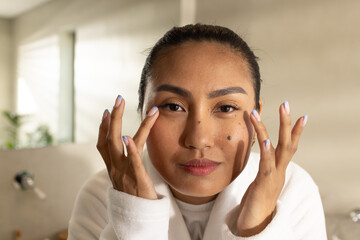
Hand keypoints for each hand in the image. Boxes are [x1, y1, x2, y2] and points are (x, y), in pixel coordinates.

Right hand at [96, 95, 158, 199]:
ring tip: (124, 106)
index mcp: (112, 166)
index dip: (103, 127)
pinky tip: (129, 136)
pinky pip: (132, 162)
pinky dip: (130, 149)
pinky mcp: (136, 179)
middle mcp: (115, 167)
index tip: (106, 111)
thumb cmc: (135, 193)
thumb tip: (130, 144)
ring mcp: (124, 173)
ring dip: (120, 124)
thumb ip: (128, 159)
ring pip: (119, 145)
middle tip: (118, 99)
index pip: (103, 144)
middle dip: (112, 118)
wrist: (139, 217)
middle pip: (109, 139)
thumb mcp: (126, 175)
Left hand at [236, 101, 306, 235]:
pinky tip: (266, 140)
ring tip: (269, 112)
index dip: (293, 131)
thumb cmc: (255, 202)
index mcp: (278, 169)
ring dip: (274, 129)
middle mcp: (279, 171)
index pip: (287, 147)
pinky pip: (267, 165)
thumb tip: (261, 156)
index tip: (299, 115)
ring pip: (278, 149)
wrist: (254, 224)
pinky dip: (268, 151)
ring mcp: (273, 177)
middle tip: (286, 104)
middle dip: (287, 123)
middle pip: (287, 144)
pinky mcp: (264, 183)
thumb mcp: (260, 180)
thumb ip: (262, 167)